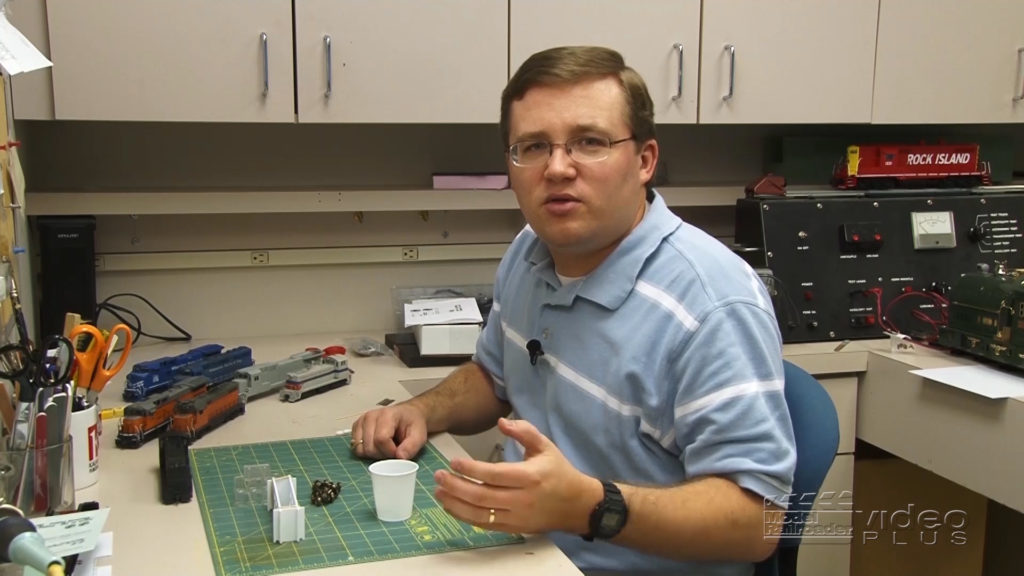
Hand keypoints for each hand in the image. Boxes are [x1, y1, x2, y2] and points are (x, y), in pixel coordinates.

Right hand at [350, 402, 427, 459]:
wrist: (408, 414)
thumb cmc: (412, 423)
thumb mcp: (419, 435)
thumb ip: (412, 447)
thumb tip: (400, 457)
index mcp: (387, 414)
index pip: (381, 439)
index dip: (390, 451)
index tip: (399, 452)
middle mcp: (370, 416)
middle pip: (369, 447)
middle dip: (382, 454)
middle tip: (393, 449)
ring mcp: (361, 421)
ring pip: (360, 449)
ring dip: (374, 454)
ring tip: (385, 447)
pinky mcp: (356, 428)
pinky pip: (356, 448)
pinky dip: (367, 451)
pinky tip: (377, 446)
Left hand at [433, 417, 601, 534]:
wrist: (576, 505)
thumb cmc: (559, 472)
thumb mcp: (546, 446)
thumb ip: (524, 431)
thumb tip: (501, 422)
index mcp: (530, 476)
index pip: (494, 475)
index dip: (471, 469)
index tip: (453, 462)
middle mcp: (522, 499)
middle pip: (482, 496)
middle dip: (456, 486)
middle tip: (438, 476)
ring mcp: (517, 517)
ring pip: (480, 514)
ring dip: (456, 504)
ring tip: (439, 492)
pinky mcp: (514, 528)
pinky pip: (485, 524)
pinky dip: (466, 517)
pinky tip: (452, 506)